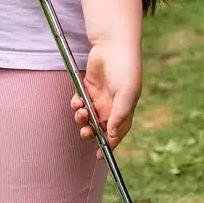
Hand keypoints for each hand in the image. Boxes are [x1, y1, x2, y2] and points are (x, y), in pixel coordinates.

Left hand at [71, 39, 142, 158]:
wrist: (113, 46)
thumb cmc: (126, 69)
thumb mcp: (127, 93)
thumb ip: (120, 114)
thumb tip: (111, 134)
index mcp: (124, 110)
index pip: (116, 133)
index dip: (109, 145)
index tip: (99, 156)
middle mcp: (111, 106)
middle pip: (99, 127)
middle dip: (91, 132)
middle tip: (85, 132)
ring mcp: (99, 98)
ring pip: (87, 117)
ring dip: (82, 119)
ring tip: (82, 112)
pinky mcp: (87, 88)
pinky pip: (79, 103)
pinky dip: (76, 105)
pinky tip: (77, 102)